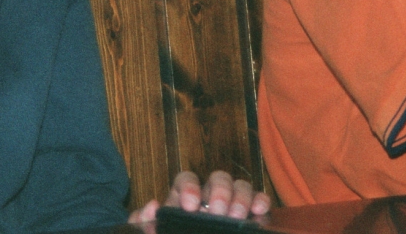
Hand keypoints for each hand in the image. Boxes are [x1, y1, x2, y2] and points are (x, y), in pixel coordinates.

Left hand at [128, 171, 270, 222]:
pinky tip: (259, 211)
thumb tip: (152, 207)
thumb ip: (145, 222)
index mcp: (184, 198)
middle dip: (219, 191)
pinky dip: (260, 201)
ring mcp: (231, 205)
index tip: (190, 206)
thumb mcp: (155, 230)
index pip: (186, 180)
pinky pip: (258, 201)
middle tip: (218, 212)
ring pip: (239, 186)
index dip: (190, 187)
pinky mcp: (250, 216)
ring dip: (241, 197)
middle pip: (218, 178)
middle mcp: (209, 197)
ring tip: (237, 216)